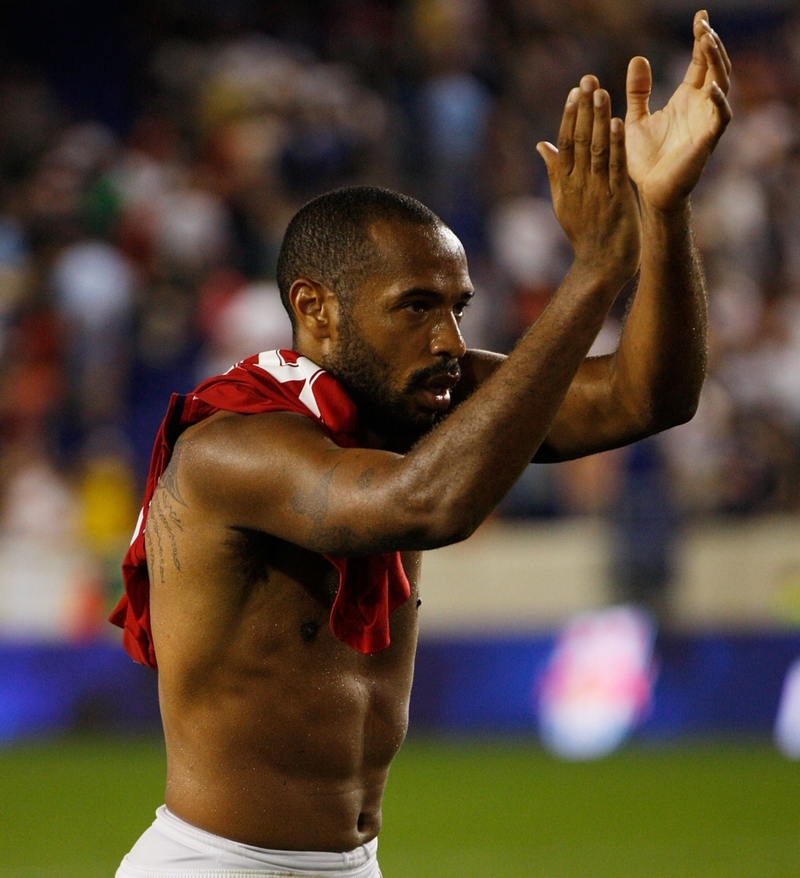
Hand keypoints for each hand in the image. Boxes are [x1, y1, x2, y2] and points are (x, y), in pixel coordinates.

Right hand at [537, 76, 641, 285]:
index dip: (570, 116)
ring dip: (598, 120)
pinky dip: (616, 145)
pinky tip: (618, 123)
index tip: (575, 91)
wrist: (600, 267)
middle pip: (579, 142)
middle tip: (588, 79)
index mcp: (564, 185)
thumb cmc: (586, 236)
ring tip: (601, 92)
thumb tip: (541, 145)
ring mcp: (596, 193)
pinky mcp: (616, 200)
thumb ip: (554, 172)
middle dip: (583, 110)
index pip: (565, 144)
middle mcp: (577, 186)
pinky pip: (614, 168)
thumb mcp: (564, 203)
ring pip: (596, 150)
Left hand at [625, 10, 731, 211]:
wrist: (649, 192)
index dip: (702, 39)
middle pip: (715, 66)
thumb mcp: (636, 118)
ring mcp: (707, 121)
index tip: (700, 15)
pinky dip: (719, 102)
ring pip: (722, 84)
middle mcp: (701, 105)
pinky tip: (712, 88)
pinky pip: (720, 117)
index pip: (700, 61)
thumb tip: (639, 57)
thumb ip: (638, 91)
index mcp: (686, 98)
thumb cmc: (645, 159)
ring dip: (717, 63)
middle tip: (703, 23)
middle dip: (711, 44)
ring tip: (707, 42)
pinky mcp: (708, 140)